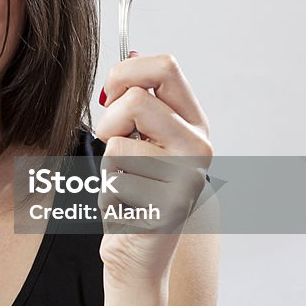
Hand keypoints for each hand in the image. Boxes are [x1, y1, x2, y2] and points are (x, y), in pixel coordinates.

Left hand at [93, 52, 212, 288]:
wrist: (137, 252)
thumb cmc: (133, 191)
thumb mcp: (140, 140)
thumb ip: (139, 102)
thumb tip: (131, 53)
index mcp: (193, 122)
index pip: (166, 67)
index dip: (126, 73)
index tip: (110, 94)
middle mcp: (198, 146)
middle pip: (138, 99)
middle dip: (109, 121)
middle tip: (113, 144)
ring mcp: (186, 177)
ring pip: (118, 145)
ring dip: (107, 166)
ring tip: (125, 185)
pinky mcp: (167, 207)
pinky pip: (114, 181)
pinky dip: (108, 194)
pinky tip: (127, 207)